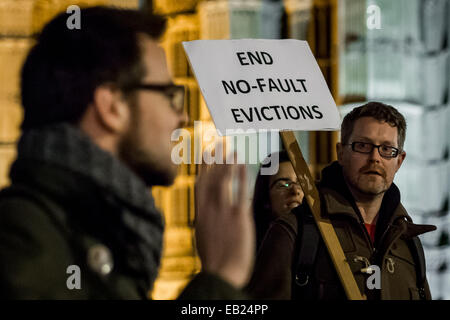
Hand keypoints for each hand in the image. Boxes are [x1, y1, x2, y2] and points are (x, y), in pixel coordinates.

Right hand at [194, 155, 254, 288]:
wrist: (221, 275)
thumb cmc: (214, 261)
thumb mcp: (203, 238)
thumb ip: (206, 222)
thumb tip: (206, 214)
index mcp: (200, 215)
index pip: (200, 185)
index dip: (203, 169)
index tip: (205, 155)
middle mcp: (210, 209)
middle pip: (211, 178)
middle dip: (214, 160)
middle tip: (217, 144)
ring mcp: (224, 211)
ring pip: (224, 181)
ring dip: (227, 163)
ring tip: (231, 149)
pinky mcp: (239, 216)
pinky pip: (240, 191)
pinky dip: (241, 176)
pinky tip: (242, 165)